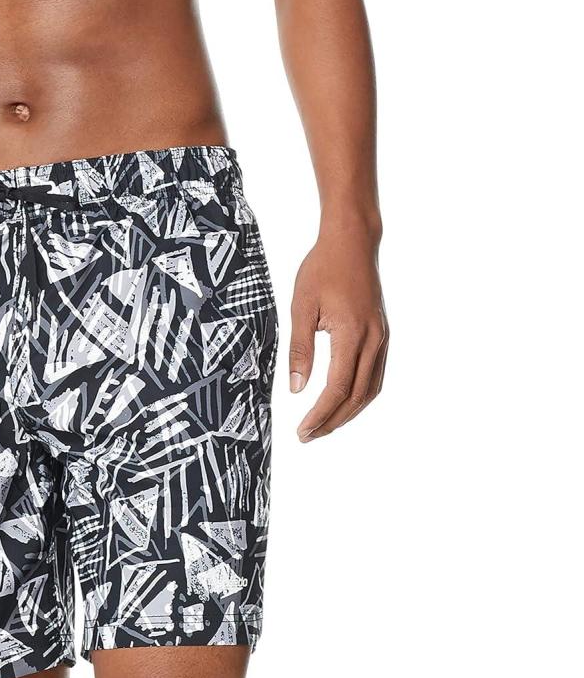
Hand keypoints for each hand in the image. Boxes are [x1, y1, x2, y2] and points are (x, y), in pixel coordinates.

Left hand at [289, 226, 387, 441]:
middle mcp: (374, 340)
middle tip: (308, 436)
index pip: (337, 387)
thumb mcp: (301, 307)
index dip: (320, 413)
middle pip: (357, 395)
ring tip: (323, 426)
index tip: (302, 430)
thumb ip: (299, 349)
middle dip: (332, 420)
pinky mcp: (382, 335)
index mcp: (352, 333)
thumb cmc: (323, 269)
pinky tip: (343, 403)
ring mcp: (382, 338)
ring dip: (349, 412)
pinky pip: (375, 375)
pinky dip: (360, 396)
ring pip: (371, 389)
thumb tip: (295, 388)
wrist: (352, 242)